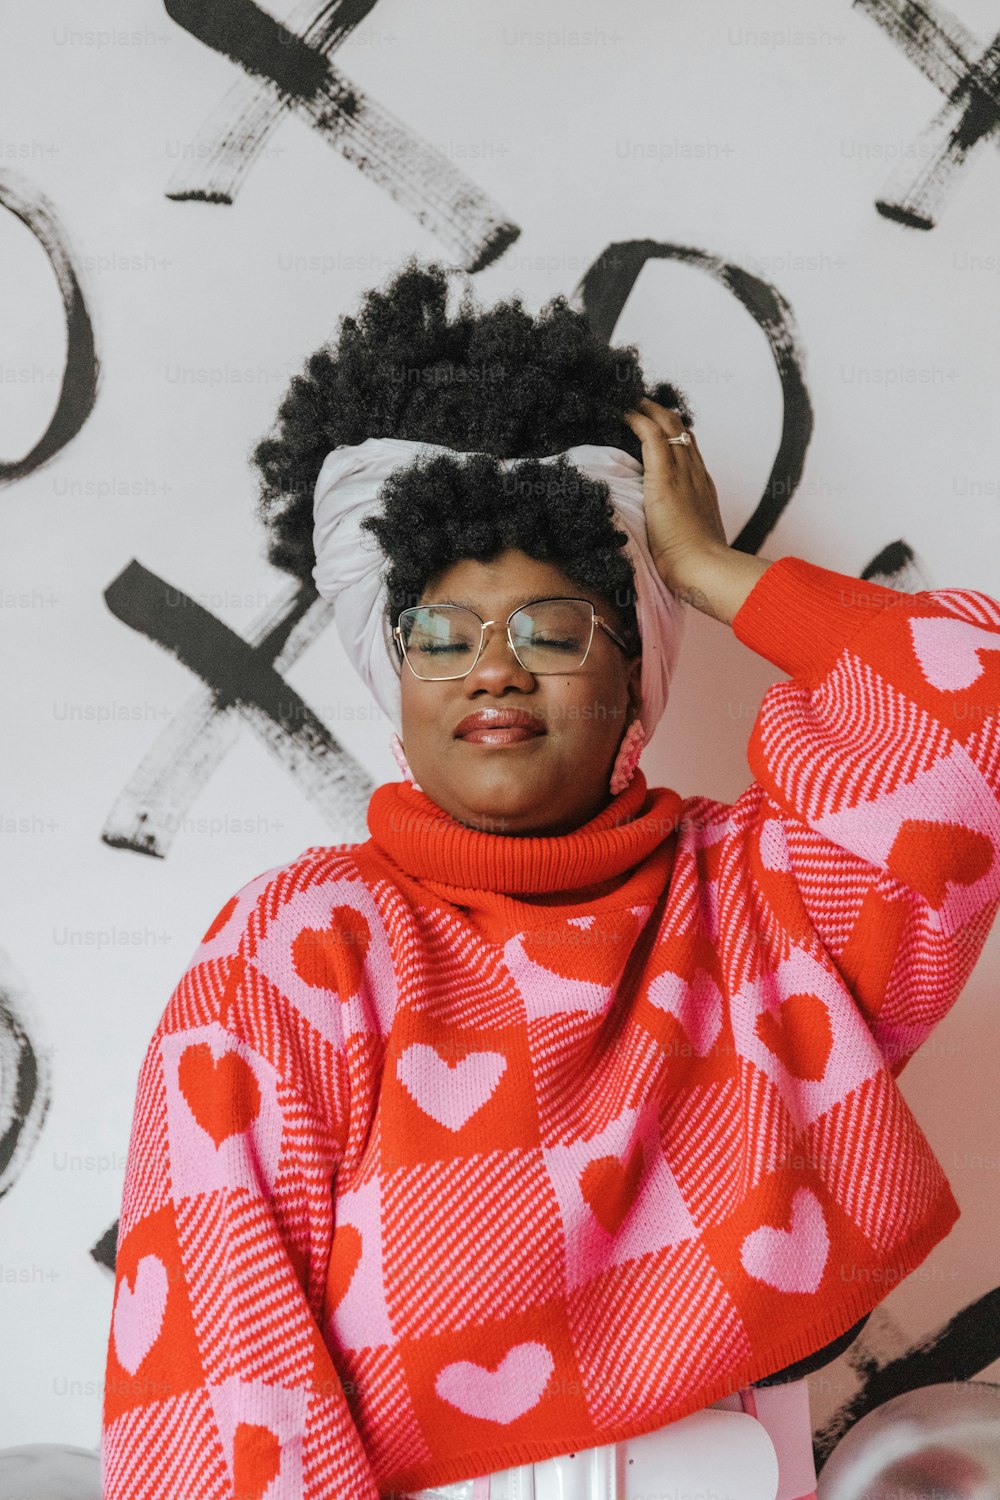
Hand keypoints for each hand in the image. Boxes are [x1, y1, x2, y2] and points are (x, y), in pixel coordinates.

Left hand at [622, 397, 728, 591]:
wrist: (704, 567)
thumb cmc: (695, 563)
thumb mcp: (689, 538)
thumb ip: (678, 527)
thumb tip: (665, 533)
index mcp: (702, 487)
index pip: (688, 449)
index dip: (673, 432)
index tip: (657, 424)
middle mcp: (695, 473)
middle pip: (681, 430)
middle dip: (660, 413)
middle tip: (640, 402)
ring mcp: (682, 472)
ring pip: (669, 426)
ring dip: (648, 410)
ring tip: (630, 401)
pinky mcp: (665, 477)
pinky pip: (652, 437)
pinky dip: (638, 420)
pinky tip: (624, 413)